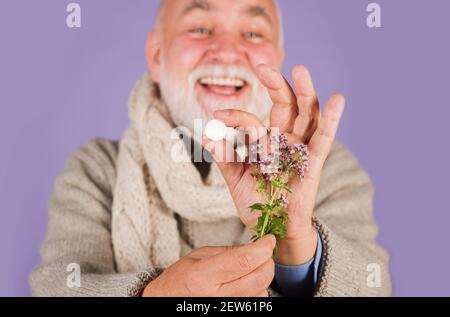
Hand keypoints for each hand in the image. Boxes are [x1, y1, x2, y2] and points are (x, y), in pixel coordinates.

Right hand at [142, 234, 275, 296]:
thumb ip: (229, 251)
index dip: (262, 248)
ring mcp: (226, 309)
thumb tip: (256, 247)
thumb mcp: (199, 257)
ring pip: (262, 293)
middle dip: (267, 261)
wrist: (167, 301)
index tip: (268, 239)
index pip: (244, 260)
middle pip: (259, 278)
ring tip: (249, 270)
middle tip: (263, 252)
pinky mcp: (233, 315)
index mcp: (203, 276)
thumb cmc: (180, 279)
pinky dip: (257, 291)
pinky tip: (245, 284)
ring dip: (261, 277)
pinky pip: (257, 303)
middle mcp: (216, 297)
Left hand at [202, 64, 344, 264]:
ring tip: (300, 69)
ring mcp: (301, 149)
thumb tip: (205, 134)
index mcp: (267, 142)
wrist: (271, 229)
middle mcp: (286, 140)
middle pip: (286, 105)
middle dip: (275, 85)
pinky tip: (337, 100)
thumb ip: (223, 156)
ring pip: (307, 115)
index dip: (237, 116)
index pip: (254, 121)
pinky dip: (331, 120)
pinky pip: (324, 140)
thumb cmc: (256, 203)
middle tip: (261, 65)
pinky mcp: (314, 164)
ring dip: (305, 92)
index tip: (218, 117)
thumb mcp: (235, 177)